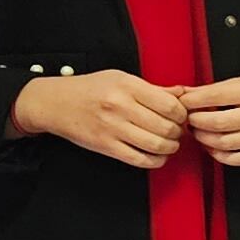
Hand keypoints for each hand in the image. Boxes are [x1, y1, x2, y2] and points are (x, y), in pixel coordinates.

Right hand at [12, 69, 188, 167]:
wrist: (56, 103)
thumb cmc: (90, 89)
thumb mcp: (121, 78)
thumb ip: (154, 88)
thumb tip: (183, 93)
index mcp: (128, 86)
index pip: (170, 105)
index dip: (182, 114)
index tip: (181, 115)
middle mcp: (120, 106)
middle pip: (167, 127)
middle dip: (178, 132)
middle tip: (177, 130)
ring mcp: (113, 128)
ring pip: (157, 145)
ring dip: (170, 148)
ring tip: (169, 143)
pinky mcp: (106, 146)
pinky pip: (140, 159)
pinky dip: (155, 161)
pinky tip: (157, 155)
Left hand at [180, 73, 239, 167]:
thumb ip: (216, 89)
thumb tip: (185, 93)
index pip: (216, 96)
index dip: (193, 100)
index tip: (183, 102)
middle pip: (218, 123)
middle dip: (196, 122)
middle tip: (189, 119)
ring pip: (226, 144)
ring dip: (204, 139)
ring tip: (198, 132)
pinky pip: (239, 159)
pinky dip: (220, 156)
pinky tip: (213, 147)